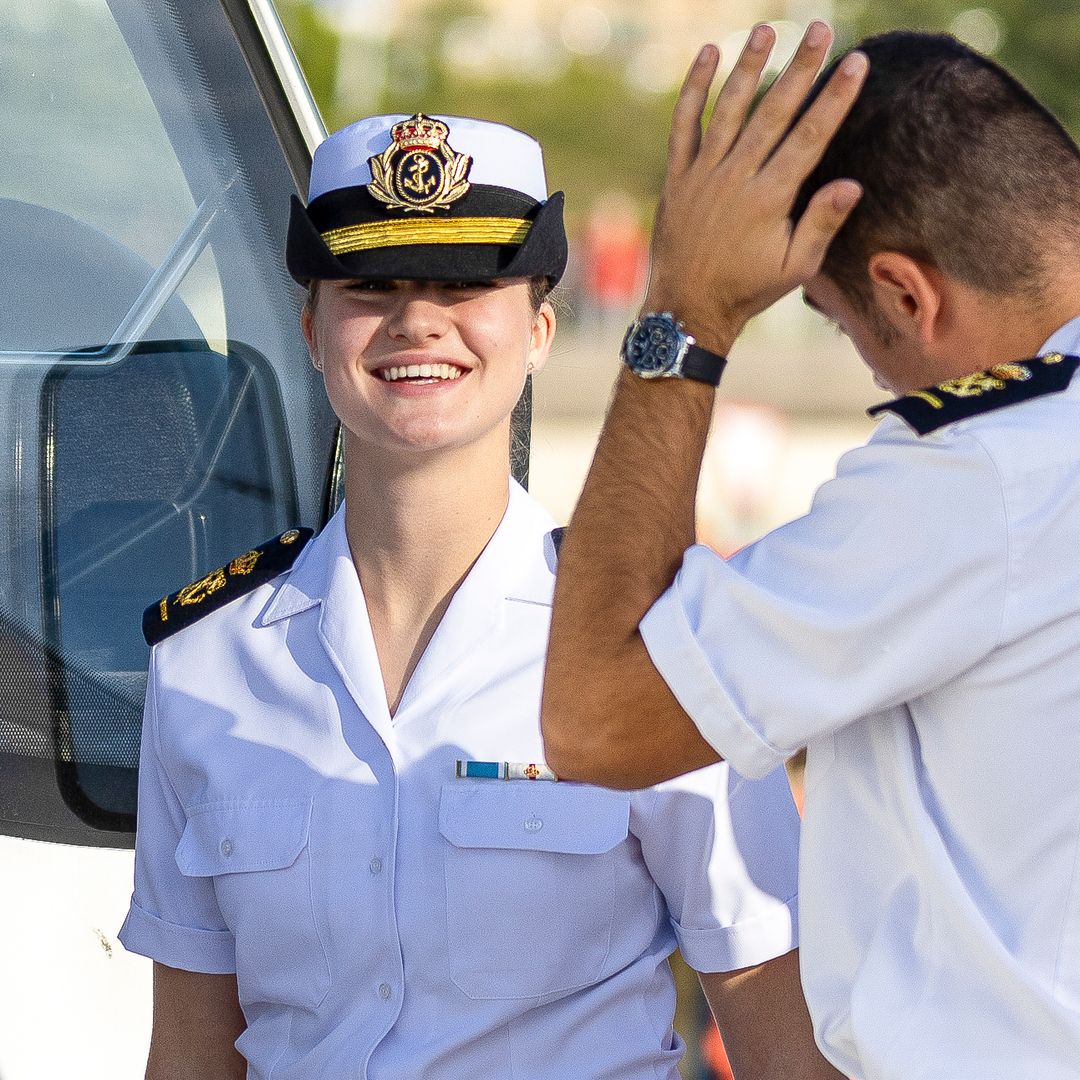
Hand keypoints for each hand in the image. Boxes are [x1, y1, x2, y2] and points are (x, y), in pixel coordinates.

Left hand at [643, 22, 868, 354]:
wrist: (687, 307)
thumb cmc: (747, 290)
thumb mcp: (795, 268)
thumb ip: (821, 224)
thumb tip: (852, 184)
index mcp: (769, 198)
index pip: (809, 136)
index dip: (834, 98)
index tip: (857, 62)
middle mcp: (736, 178)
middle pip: (774, 112)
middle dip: (801, 68)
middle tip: (822, 29)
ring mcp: (703, 174)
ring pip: (729, 110)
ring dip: (749, 67)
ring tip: (768, 30)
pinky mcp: (678, 177)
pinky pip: (684, 125)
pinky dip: (694, 90)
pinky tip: (709, 55)